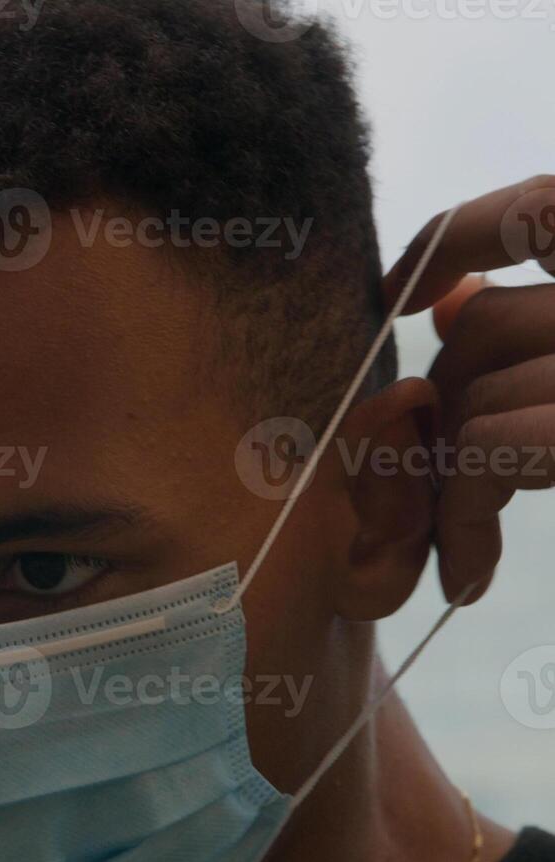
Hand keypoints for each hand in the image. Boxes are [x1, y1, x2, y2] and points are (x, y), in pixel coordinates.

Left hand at [383, 176, 554, 603]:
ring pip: (477, 390)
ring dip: (451, 480)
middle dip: (447, 413)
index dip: (455, 238)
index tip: (402, 295)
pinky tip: (470, 573)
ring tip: (473, 539)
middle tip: (454, 491)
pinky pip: (489, 446)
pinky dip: (458, 516)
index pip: (542, 206)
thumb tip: (447, 302)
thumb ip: (541, 328)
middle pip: (485, 326)